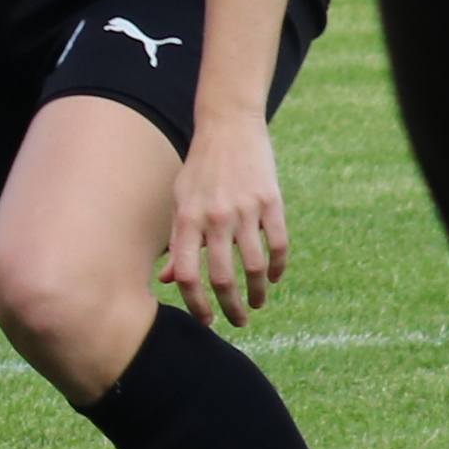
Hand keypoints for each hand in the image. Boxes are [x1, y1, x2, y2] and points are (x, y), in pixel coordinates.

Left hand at [165, 109, 288, 325]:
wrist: (228, 126)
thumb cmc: (198, 169)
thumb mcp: (179, 201)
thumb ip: (177, 241)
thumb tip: (169, 280)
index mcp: (186, 219)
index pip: (187, 275)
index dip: (196, 304)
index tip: (206, 321)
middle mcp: (214, 217)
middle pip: (221, 277)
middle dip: (230, 308)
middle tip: (237, 322)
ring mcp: (245, 209)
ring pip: (254, 266)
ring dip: (256, 292)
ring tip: (256, 304)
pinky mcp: (271, 201)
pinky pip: (278, 244)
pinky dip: (278, 266)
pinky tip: (273, 278)